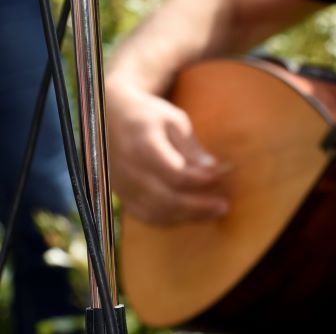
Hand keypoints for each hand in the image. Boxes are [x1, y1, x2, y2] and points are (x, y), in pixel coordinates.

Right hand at [105, 82, 231, 225]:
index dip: (202, 179)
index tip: (224, 173)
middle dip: (198, 207)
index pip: (176, 174)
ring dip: (187, 217)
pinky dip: (170, 220)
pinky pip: (145, 216)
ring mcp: (123, 187)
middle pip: (166, 199)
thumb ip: (190, 147)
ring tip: (213, 213)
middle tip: (224, 206)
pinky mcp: (122, 195)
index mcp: (143, 147)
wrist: (109, 118)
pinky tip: (192, 216)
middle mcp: (129, 172)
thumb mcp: (173, 120)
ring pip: (156, 212)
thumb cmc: (148, 115)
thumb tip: (213, 169)